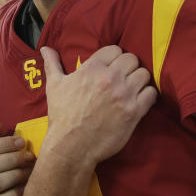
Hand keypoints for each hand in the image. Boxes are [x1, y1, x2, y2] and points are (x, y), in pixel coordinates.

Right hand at [39, 45, 156, 166]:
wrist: (71, 146)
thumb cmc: (62, 116)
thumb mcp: (54, 86)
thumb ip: (52, 64)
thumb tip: (44, 48)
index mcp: (91, 68)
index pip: (115, 49)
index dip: (114, 58)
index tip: (112, 68)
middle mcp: (109, 78)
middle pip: (132, 59)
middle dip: (128, 67)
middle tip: (123, 79)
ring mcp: (123, 94)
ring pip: (144, 74)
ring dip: (139, 81)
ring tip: (132, 89)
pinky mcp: (133, 111)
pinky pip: (151, 93)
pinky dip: (147, 96)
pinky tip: (139, 101)